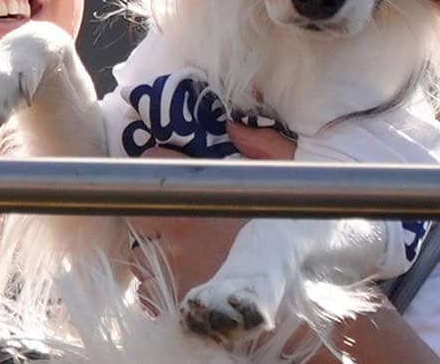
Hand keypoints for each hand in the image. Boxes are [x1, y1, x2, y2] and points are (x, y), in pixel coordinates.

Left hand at [126, 123, 291, 309]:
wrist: (302, 312)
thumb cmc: (300, 249)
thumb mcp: (294, 188)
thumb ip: (266, 150)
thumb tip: (235, 127)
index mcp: (201, 203)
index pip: (154, 166)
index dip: (159, 162)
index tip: (170, 166)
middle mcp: (176, 237)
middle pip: (138, 211)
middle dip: (153, 209)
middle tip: (179, 214)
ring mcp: (170, 274)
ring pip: (141, 254)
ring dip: (157, 250)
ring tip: (188, 254)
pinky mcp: (171, 307)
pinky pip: (149, 291)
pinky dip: (162, 285)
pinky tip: (189, 282)